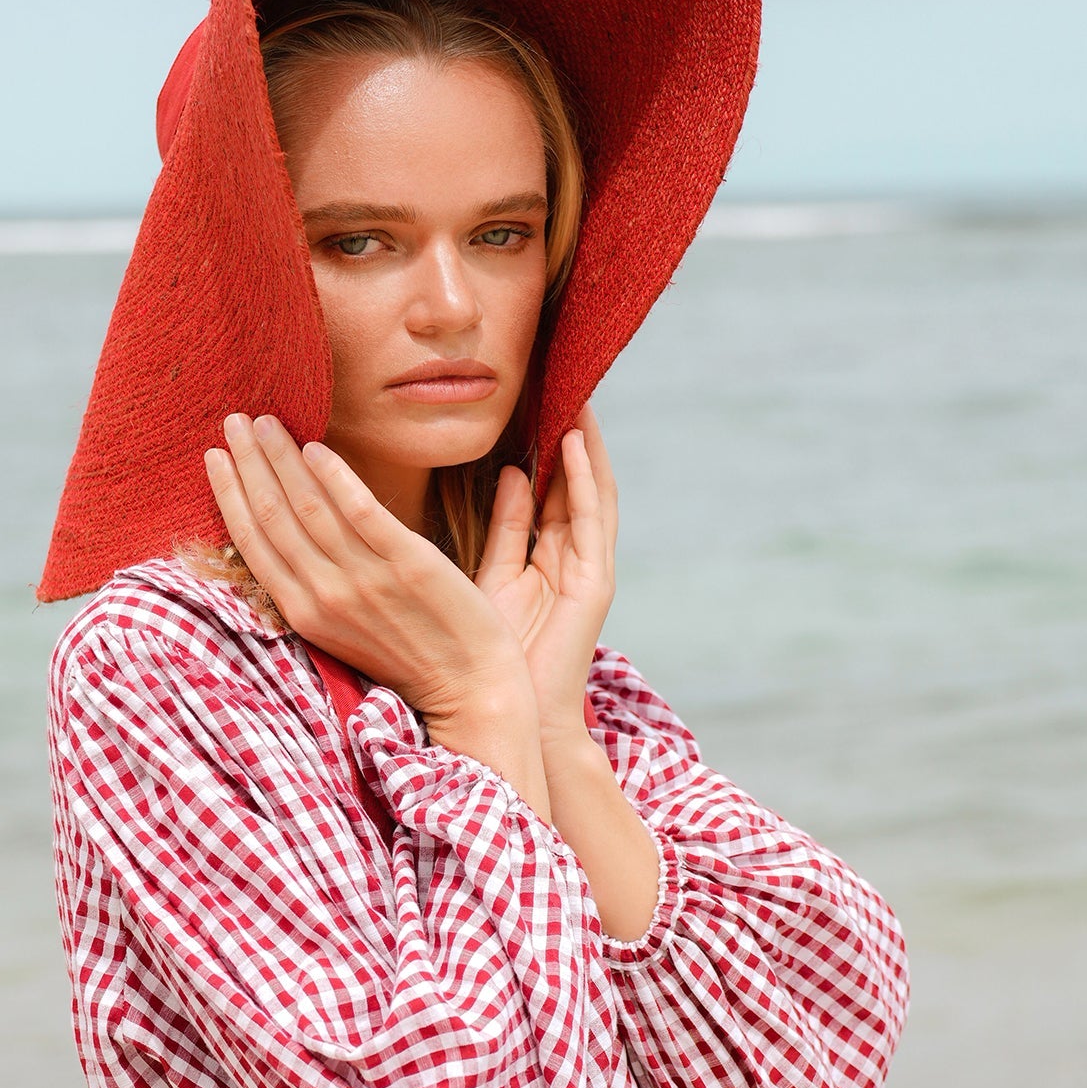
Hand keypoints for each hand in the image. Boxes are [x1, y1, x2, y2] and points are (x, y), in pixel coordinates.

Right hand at [203, 412, 529, 729]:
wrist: (471, 692)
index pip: (252, 543)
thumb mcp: (345, 633)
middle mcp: (325, 595)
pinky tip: (316, 446)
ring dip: (280, 457)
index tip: (215, 455)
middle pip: (272, 515)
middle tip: (234, 418)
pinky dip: (334, 476)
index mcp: (304, 614)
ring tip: (266, 420)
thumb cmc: (412, 661)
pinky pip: (361, 511)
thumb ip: (316, 590)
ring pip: (307, 506)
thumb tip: (292, 540)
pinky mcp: (409, 563)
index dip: (230, 494)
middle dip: (248, 462)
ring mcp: (365, 579)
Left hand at [475, 402, 616, 739]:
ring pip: (594, 491)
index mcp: (551, 553)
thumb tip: (510, 474)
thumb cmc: (492, 651)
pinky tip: (576, 441)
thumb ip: (507, 526)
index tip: (539, 392)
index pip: (556, 483)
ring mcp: (589, 568)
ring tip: (578, 393)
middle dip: (575, 431)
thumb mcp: (494, 574)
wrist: (505, 711)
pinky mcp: (593, 582)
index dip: (550, 439)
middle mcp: (576, 555)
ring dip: (588, 443)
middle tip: (566, 376)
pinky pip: (591, 520)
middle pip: (580, 480)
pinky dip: (586, 479)